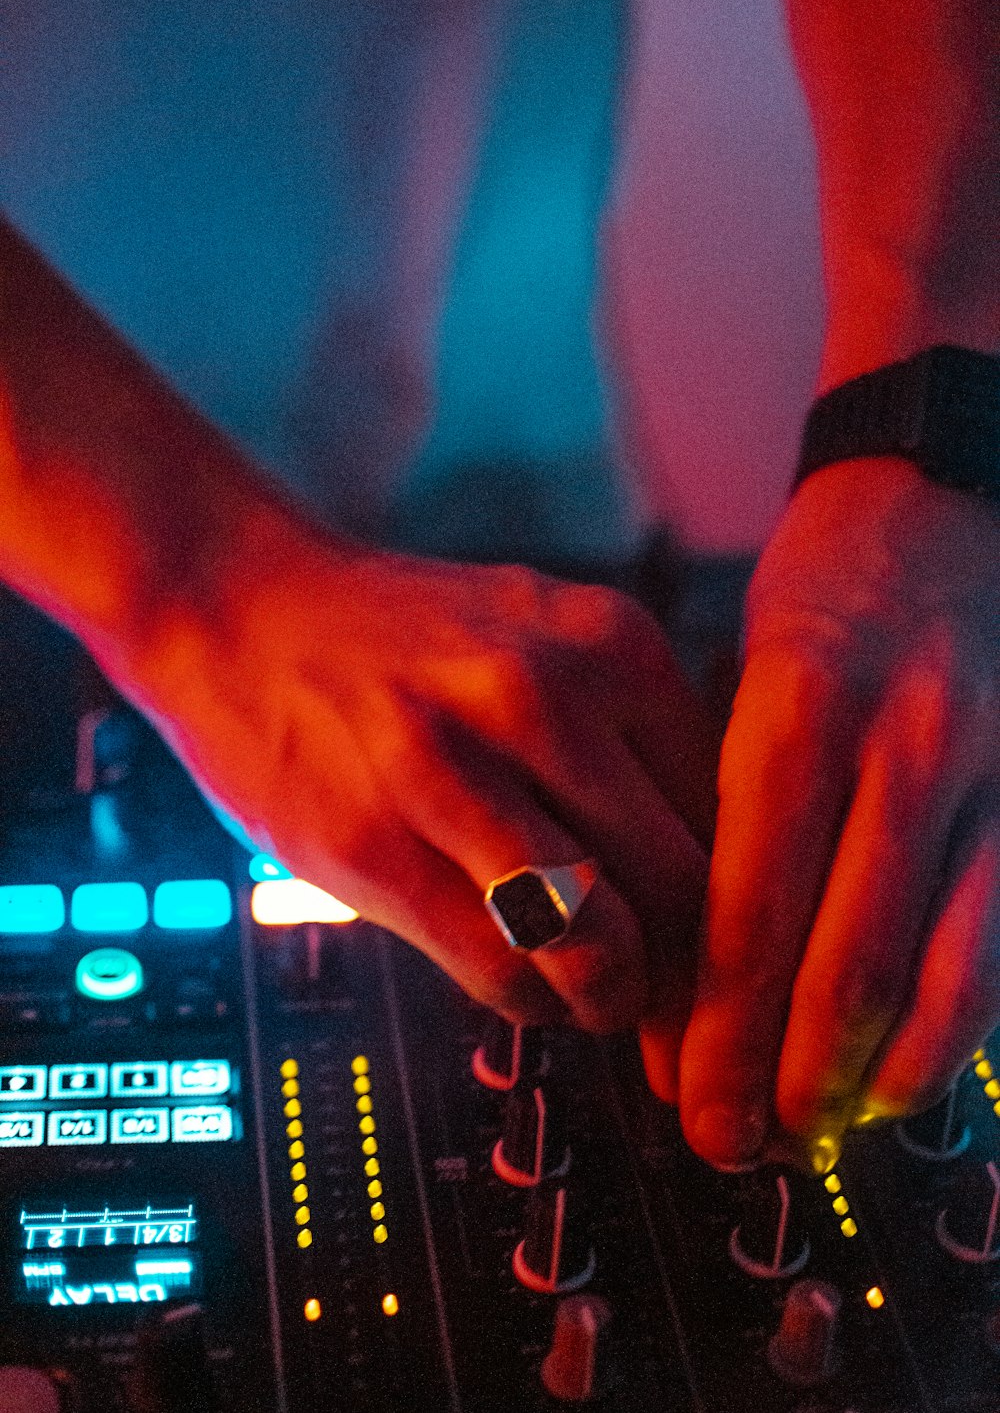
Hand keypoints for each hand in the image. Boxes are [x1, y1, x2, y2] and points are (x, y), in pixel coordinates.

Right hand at [127, 498, 715, 1041]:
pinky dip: (529, 1001)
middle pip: (678, 884)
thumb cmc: (409, 645)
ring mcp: (449, 769)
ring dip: (611, 999)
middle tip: (681, 999)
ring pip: (597, 941)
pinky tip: (521, 979)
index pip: (731, 809)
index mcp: (610, 643)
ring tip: (602, 998)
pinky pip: (497, 968)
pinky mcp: (371, 844)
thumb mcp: (546, 641)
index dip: (744, 902)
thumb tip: (723, 878)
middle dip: (691, 969)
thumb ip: (634, 737)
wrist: (247, 611)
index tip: (735, 949)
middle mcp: (540, 695)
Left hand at [667, 458, 999, 1170]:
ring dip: (871, 1079)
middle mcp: (906, 749)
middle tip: (732, 1139)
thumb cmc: (820, 600)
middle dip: (782, 1076)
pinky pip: (998, 946)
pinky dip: (952, 1034)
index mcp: (801, 714)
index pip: (751, 910)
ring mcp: (989, 777)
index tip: (678, 1090)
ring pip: (939, 974)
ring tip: (812, 1131)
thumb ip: (729, 822)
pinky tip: (902, 1079)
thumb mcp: (742, 683)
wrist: (939, 510)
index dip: (715, 1023)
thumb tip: (690, 973)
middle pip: (844, 963)